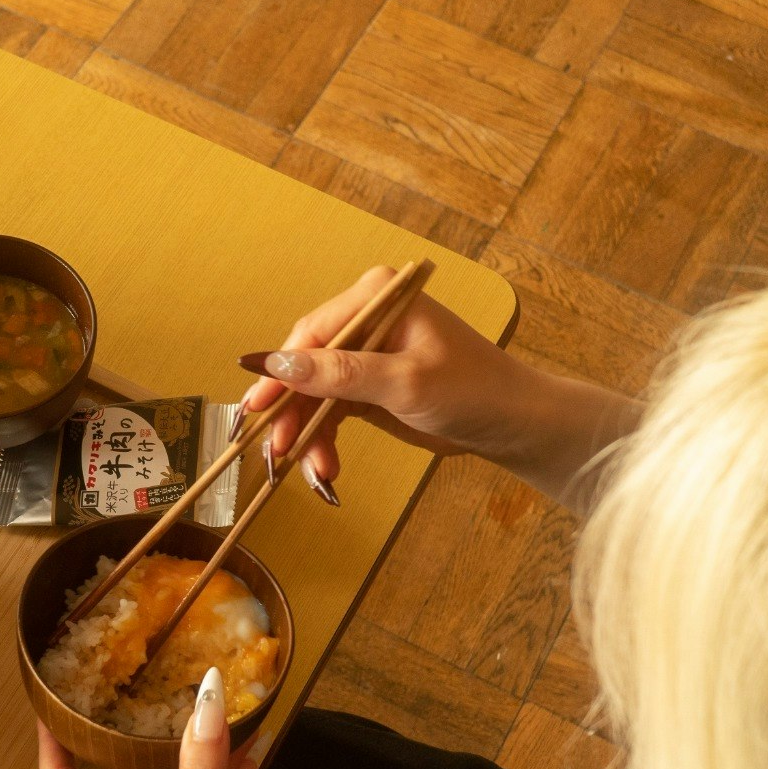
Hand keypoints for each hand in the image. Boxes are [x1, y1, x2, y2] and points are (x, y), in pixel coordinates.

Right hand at [242, 264, 535, 485]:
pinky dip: (325, 438)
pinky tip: (327, 467)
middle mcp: (366, 319)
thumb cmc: (471, 390)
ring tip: (316, 471)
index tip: (256, 409)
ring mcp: (366, 353)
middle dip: (294, 412)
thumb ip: (341, 373)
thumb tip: (277, 364)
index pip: (312, 334)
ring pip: (315, 394)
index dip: (280, 373)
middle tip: (278, 452)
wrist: (512, 423)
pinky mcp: (369, 385)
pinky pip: (332, 410)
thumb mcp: (405, 383)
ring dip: (310, 433)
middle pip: (307, 365)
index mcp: (375, 298)